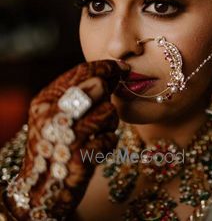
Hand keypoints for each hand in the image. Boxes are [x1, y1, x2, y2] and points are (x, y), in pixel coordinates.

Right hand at [6, 60, 127, 219]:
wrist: (45, 188)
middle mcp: (51, 115)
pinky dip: (108, 143)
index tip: (123, 67)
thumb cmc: (58, 146)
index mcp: (44, 101)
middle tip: (108, 100)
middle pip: (95, 88)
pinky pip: (111, 138)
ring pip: (108, 111)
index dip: (105, 67)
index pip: (79, 72)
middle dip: (108, 92)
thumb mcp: (59, 116)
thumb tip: (113, 73)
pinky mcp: (80, 156)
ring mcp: (65, 136)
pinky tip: (96, 148)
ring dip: (110, 121)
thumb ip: (80, 94)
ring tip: (99, 130)